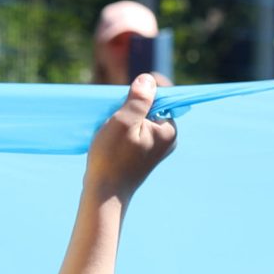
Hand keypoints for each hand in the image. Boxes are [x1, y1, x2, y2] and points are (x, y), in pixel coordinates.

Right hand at [86, 76, 178, 198]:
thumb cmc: (112, 157)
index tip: (123, 102)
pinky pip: (135, 131)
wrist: (104, 193)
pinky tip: (111, 140)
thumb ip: (138, 99)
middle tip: (114, 120)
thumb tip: (149, 79)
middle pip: (150, 106)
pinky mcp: (144, 153)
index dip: (142, 91)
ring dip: (124, 118)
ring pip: (140, 118)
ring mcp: (156, 147)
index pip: (162, 96)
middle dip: (131, 107)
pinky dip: (123, 130)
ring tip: (111, 130)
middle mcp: (168, 138)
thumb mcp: (124, 122)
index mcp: (169, 130)